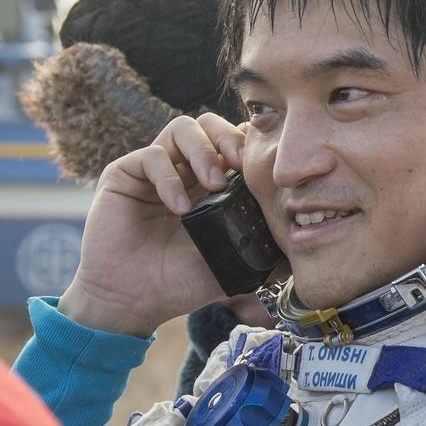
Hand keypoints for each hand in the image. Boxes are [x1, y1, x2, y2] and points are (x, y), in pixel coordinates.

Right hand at [58, 113, 247, 335]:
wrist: (133, 301)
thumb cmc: (179, 283)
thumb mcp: (230, 262)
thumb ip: (259, 244)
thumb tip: (300, 236)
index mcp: (209, 184)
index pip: (232, 143)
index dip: (248, 145)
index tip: (263, 167)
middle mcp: (182, 170)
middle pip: (209, 125)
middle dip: (229, 138)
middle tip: (241, 165)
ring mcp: (154, 170)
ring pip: (183, 128)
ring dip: (204, 151)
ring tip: (213, 185)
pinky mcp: (125, 174)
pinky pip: (152, 155)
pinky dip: (170, 178)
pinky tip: (180, 208)